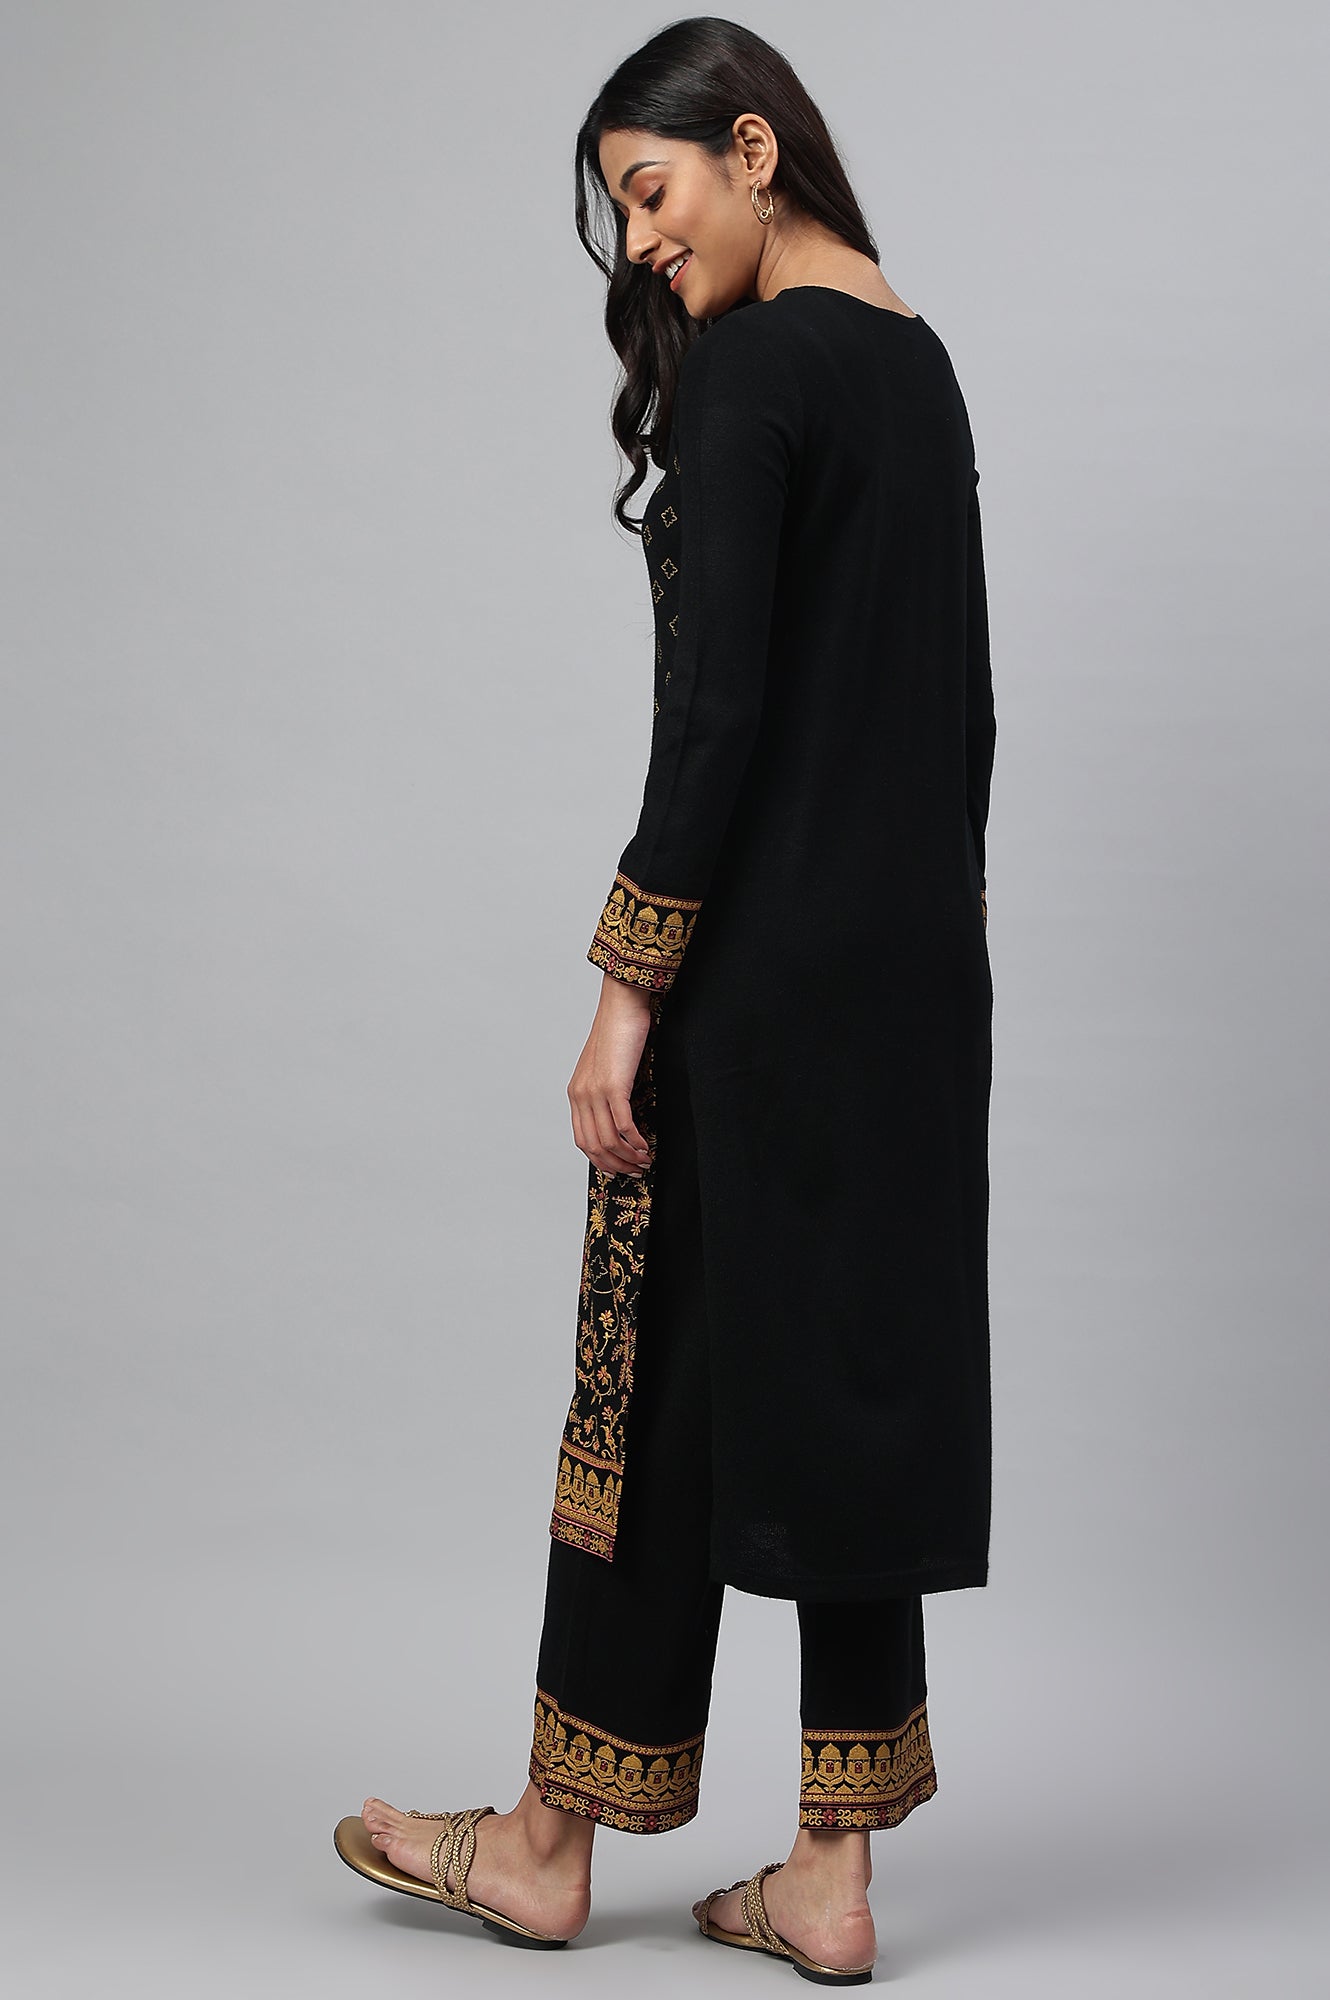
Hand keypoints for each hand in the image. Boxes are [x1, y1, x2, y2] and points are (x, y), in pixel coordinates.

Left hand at [568, 975, 655, 1176]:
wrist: (621, 1005)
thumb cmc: (619, 1033)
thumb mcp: (607, 1067)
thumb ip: (607, 1091)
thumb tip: (622, 1118)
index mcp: (576, 1092)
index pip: (582, 1139)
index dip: (600, 1159)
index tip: (618, 1168)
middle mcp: (580, 1095)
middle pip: (593, 1145)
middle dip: (616, 1164)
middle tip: (636, 1170)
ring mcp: (595, 1091)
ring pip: (608, 1140)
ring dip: (628, 1156)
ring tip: (644, 1161)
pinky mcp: (614, 1086)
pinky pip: (623, 1125)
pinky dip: (635, 1141)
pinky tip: (645, 1146)